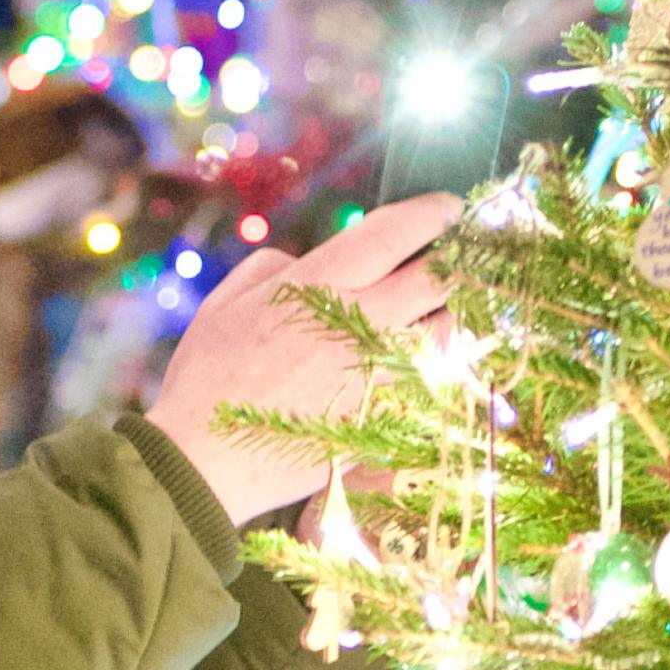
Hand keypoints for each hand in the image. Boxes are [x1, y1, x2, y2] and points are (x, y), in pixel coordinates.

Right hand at [144, 194, 458, 523]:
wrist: (203, 461)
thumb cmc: (206, 378)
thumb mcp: (225, 304)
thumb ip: (272, 267)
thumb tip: (308, 259)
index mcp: (315, 285)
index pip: (393, 235)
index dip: (432, 214)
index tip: (449, 207)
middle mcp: (356, 324)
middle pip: (437, 279)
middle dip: (462, 258)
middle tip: (467, 251)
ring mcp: (377, 374)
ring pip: (446, 332)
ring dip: (451, 314)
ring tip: (442, 309)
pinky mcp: (384, 418)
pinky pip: (431, 381)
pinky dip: (436, 365)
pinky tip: (424, 361)